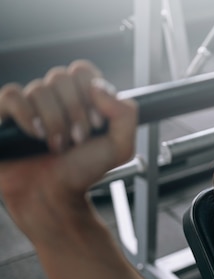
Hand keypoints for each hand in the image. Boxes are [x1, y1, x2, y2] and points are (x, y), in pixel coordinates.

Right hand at [0, 60, 136, 238]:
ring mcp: (30, 105)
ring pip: (39, 89)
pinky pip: (12, 95)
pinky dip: (26, 116)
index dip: (90, 93)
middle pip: (61, 77)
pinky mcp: (6, 114)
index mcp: (81, 99)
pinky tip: (35, 136)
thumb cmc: (82, 172)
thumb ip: (126, 113)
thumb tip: (100, 87)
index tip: (97, 122)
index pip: (82, 71)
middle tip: (77, 139)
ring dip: (54, 122)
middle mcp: (55, 98)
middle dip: (74, 112)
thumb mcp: (120, 147)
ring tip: (57, 145)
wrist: (55, 196)